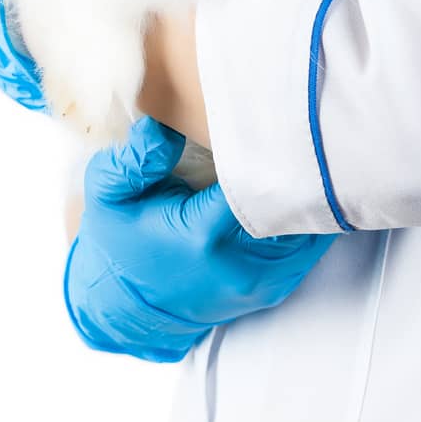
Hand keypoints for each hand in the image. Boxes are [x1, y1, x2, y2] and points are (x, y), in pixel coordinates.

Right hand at [63, 115, 337, 360]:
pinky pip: (311, 246)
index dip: (275, 147)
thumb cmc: (120, 240)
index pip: (261, 183)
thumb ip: (133, 161)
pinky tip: (303, 185)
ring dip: (311, 190)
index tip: (281, 114)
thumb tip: (163, 129)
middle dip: (302, 165)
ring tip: (309, 148)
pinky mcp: (274, 288)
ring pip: (311, 227)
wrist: (125, 307)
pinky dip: (311, 216)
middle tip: (306, 122)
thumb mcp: (108, 194)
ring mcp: (262, 282)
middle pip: (297, 205)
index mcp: (203, 235)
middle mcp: (241, 265)